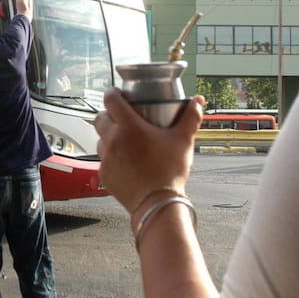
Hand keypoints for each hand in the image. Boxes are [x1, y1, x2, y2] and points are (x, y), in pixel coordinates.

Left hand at [94, 88, 204, 214]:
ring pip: (100, 139)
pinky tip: (124, 161)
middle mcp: (112, 140)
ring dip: (108, 137)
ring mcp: (106, 158)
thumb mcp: (183, 141)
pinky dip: (111, 157)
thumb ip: (190, 118)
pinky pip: (103, 160)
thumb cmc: (170, 171)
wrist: (157, 204)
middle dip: (108, 115)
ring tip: (123, 140)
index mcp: (129, 127)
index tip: (118, 94)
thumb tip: (198, 101)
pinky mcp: (104, 173)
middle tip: (121, 118)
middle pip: (100, 118)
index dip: (112, 93)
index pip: (110, 100)